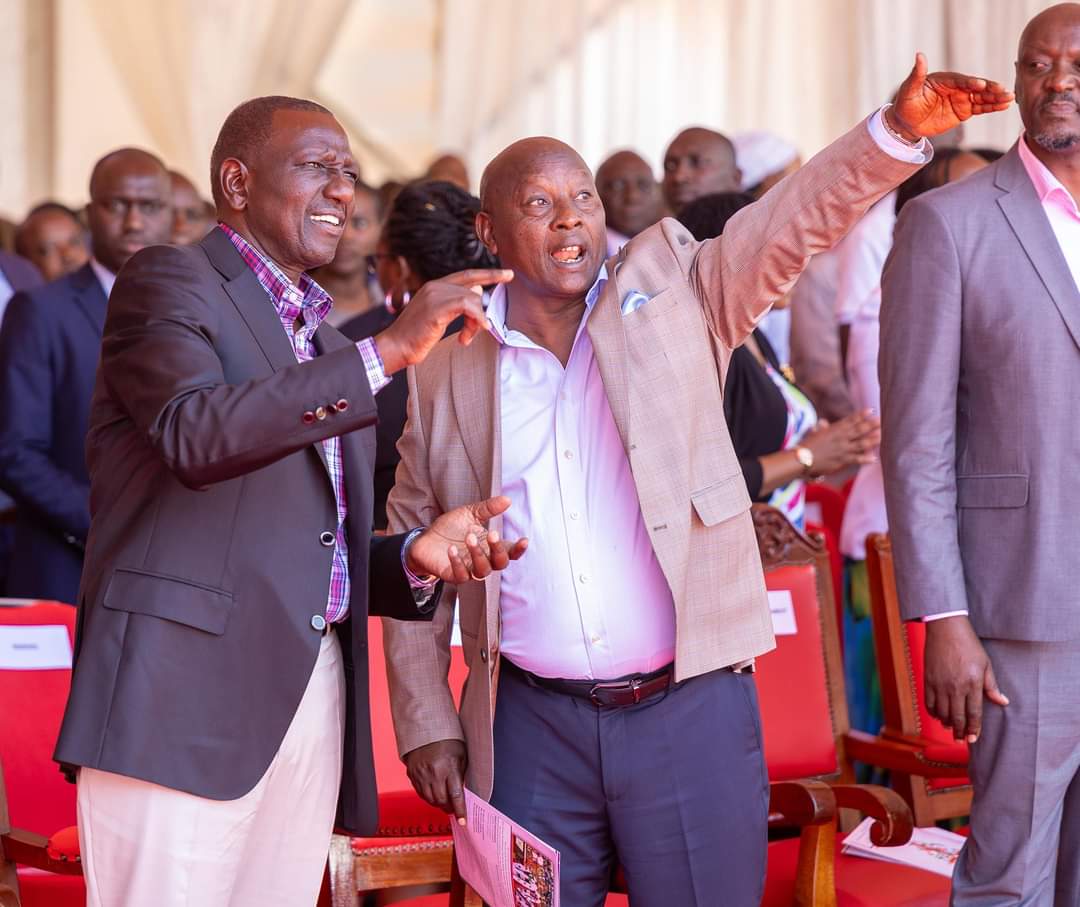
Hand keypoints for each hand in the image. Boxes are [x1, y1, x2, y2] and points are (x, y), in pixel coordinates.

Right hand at [374, 269, 513, 374]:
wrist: (395, 346)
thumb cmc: (416, 336)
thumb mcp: (439, 317)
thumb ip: (456, 305)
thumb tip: (478, 294)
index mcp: (435, 286)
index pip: (466, 275)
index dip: (487, 274)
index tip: (507, 274)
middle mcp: (435, 286)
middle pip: (472, 286)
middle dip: (488, 293)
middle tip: (500, 297)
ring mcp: (435, 295)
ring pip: (472, 299)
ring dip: (476, 322)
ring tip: (466, 338)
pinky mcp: (436, 308)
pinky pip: (467, 306)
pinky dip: (477, 319)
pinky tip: (475, 332)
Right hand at [404, 739, 468, 824]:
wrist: (426, 730)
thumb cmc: (448, 741)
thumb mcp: (461, 755)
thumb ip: (462, 775)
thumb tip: (463, 794)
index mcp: (449, 766)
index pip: (456, 795)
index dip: (460, 810)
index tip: (463, 821)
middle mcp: (434, 772)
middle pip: (442, 800)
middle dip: (449, 807)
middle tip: (454, 809)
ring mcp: (421, 774)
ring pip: (430, 800)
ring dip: (439, 803)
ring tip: (445, 801)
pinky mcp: (412, 775)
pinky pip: (421, 794)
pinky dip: (429, 797)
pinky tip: (434, 794)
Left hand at [406, 495, 527, 583]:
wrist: (425, 539)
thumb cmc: (450, 528)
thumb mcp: (470, 513)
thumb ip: (488, 508)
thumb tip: (507, 500)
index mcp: (490, 546)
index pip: (510, 552)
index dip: (518, 549)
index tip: (524, 540)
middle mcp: (483, 560)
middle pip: (500, 563)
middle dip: (498, 549)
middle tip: (492, 533)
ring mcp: (469, 569)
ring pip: (483, 571)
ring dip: (478, 554)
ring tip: (468, 537)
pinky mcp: (453, 575)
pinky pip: (461, 575)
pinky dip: (458, 563)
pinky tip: (452, 550)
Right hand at [801, 409, 879, 475]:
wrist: (802, 458)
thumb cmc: (807, 445)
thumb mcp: (814, 433)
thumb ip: (822, 428)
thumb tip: (823, 422)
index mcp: (834, 430)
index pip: (850, 420)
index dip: (861, 415)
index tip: (871, 410)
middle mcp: (841, 438)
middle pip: (859, 430)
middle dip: (871, 425)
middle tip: (883, 421)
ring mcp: (843, 449)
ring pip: (861, 443)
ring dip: (872, 439)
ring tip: (882, 435)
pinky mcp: (842, 460)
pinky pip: (856, 459)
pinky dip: (865, 458)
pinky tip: (874, 457)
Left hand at [887, 52, 1013, 140]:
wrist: (906, 122)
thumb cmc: (906, 103)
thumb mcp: (909, 90)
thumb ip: (917, 74)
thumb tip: (919, 55)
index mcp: (945, 80)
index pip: (961, 80)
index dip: (970, 83)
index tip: (980, 85)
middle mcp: (957, 87)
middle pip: (976, 87)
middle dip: (990, 89)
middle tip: (1003, 90)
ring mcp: (962, 98)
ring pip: (982, 97)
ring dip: (996, 98)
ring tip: (1009, 98)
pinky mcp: (964, 110)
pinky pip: (981, 108)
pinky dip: (992, 107)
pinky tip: (1004, 106)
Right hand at [924, 615, 1008, 742]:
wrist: (946, 628)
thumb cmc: (968, 644)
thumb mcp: (985, 664)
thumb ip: (991, 686)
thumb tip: (1002, 702)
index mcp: (972, 683)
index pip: (973, 713)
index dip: (974, 728)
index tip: (973, 738)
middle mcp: (955, 687)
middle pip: (957, 717)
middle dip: (960, 731)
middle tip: (961, 740)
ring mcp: (939, 684)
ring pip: (942, 712)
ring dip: (946, 723)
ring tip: (951, 728)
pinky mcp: (927, 679)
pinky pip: (928, 702)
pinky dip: (933, 712)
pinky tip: (938, 715)